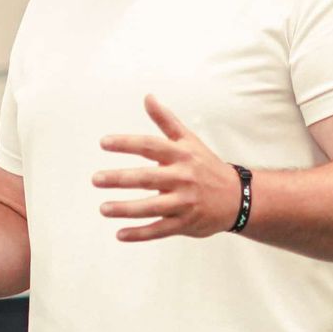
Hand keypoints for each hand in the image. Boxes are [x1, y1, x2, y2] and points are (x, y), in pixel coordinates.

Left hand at [94, 95, 242, 242]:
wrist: (237, 197)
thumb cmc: (206, 166)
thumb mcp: (189, 141)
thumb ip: (166, 121)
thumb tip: (147, 97)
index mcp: (181, 155)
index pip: (150, 146)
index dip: (127, 143)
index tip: (104, 142)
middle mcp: (183, 178)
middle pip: (147, 178)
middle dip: (120, 179)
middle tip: (96, 179)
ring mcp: (184, 202)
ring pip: (151, 207)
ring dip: (125, 209)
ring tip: (103, 208)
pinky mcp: (185, 223)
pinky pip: (160, 229)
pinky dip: (140, 233)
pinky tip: (120, 234)